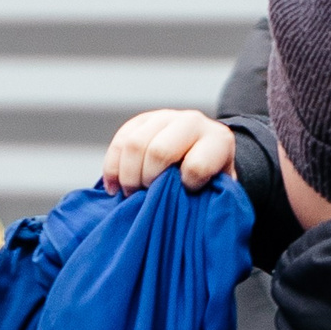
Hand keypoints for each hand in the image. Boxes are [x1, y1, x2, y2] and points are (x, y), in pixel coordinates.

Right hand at [104, 108, 236, 195]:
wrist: (203, 154)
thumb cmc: (210, 182)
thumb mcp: (219, 191)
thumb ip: (207, 198)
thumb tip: (179, 211)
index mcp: (217, 141)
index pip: (195, 165)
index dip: (185, 186)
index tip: (184, 194)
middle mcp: (191, 122)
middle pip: (158, 151)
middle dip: (148, 180)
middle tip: (147, 197)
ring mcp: (164, 118)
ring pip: (133, 144)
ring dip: (128, 176)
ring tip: (132, 194)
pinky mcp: (140, 121)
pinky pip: (118, 142)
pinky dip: (112, 169)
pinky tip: (115, 188)